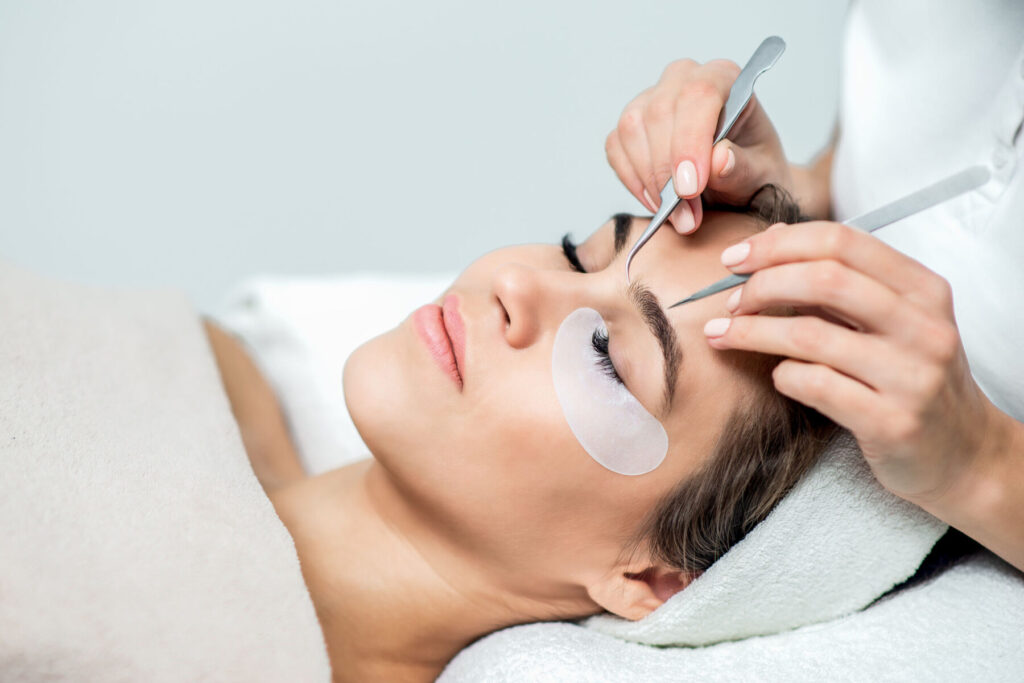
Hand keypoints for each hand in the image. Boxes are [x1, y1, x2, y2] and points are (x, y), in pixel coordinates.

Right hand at [605, 58, 792, 234]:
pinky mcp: (629, 125)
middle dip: (668, 173)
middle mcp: (683, 79)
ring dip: (650, 181)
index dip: (690, 142)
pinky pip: (616, 148)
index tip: (690, 190)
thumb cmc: (752, 170)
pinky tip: (658, 203)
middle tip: (687, 217)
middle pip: (660, 112)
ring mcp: (650, 99)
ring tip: (678, 216)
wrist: (738, 182)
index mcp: (724, 78)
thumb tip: (718, 160)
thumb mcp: (761, 175)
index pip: (699, 95)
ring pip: (632, 129)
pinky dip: (633, 181)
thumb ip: (743, 167)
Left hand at [700, 221, 1007, 505]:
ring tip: (722, 334)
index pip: (841, 242)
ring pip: (811, 335)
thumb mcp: (893, 321)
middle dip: (762, 284)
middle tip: (729, 300)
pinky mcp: (893, 422)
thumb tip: (770, 241)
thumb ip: (839, 282)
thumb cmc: (913, 379)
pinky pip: (816, 386)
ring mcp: (912, 376)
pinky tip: (776, 375)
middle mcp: (923, 327)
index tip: (735, 259)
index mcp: (923, 289)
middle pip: (824, 279)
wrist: (965, 456)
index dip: (778, 245)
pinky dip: (782, 374)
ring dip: (753, 331)